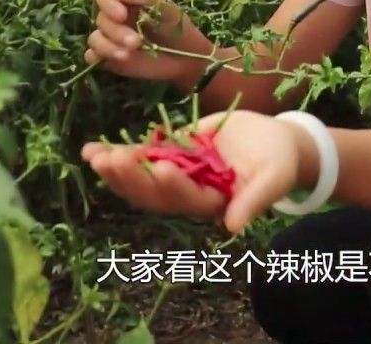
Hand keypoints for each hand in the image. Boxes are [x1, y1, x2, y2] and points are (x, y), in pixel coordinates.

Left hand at [81, 110, 302, 233]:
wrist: (275, 143)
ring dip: (116, 170)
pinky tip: (91, 150)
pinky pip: (141, 157)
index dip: (174, 185)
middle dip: (132, 178)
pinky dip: (118, 154)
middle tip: (110, 160)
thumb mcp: (275, 178)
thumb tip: (232, 227)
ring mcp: (178, 175)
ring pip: (141, 180)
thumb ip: (255, 201)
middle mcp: (189, 194)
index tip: (163, 167)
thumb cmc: (280, 161)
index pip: (188, 197)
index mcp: (213, 202)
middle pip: (155, 194)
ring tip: (92, 156)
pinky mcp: (172, 155)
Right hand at [85, 0, 203, 81]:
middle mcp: (114, 20)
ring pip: (95, 39)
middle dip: (116, 32)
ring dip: (108, 47)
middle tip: (136, 42)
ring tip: (128, 54)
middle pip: (100, 20)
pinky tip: (116, 59)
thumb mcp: (166, 7)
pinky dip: (99, 57)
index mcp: (125, 4)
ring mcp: (110, 40)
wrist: (186, 57)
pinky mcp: (110, 59)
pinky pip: (92, 57)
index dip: (109, 5)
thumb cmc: (176, 28)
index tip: (122, 15)